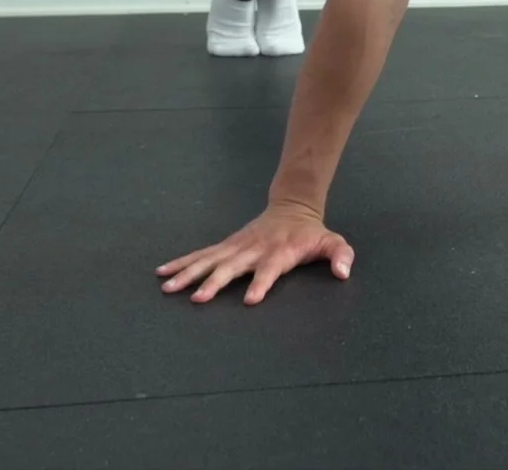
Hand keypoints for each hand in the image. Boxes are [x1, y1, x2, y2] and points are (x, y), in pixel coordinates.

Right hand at [155, 199, 353, 305]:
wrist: (292, 207)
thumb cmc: (311, 234)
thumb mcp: (332, 242)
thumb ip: (341, 256)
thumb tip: (344, 272)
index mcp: (279, 253)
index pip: (270, 270)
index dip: (262, 284)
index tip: (250, 300)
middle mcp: (254, 250)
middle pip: (232, 267)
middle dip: (214, 282)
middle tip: (198, 298)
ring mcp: (237, 247)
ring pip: (210, 260)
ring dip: (189, 274)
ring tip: (169, 287)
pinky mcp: (226, 246)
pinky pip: (201, 255)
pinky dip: (182, 263)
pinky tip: (163, 272)